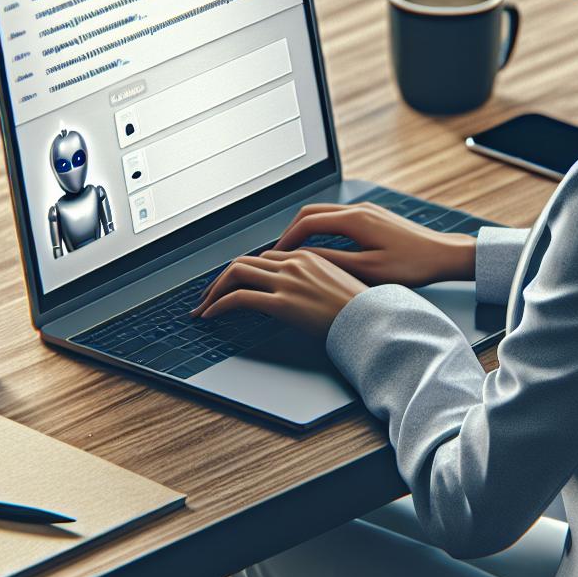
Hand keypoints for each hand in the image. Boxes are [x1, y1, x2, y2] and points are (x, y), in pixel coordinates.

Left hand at [191, 249, 368, 340]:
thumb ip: (314, 283)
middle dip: (221, 278)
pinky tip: (211, 315)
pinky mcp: (281, 302)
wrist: (373, 319)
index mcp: (308, 257)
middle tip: (208, 294)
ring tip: (204, 306)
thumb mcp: (337, 286)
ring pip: (236, 274)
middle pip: (245, 262)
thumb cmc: (361, 309)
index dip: (245, 273)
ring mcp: (287, 281)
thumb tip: (300, 295)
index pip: (265, 258)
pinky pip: (238, 298)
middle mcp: (294, 263)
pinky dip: (219, 305)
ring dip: (214, 290)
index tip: (234, 286)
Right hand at [271, 201, 475, 286]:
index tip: (275, 257)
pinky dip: (323, 229)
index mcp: (355, 220)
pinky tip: (321, 247)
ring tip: (295, 252)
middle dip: (291, 232)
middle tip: (278, 253)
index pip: (307, 223)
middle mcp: (359, 209)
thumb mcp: (368, 269)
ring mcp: (367, 210)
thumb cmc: (413, 264)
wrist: (443, 254)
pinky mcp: (374, 216)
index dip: (286, 240)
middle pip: (312, 213)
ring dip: (306, 230)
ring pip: (325, 214)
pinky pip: (339, 217)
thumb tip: (303, 259)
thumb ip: (333, 261)